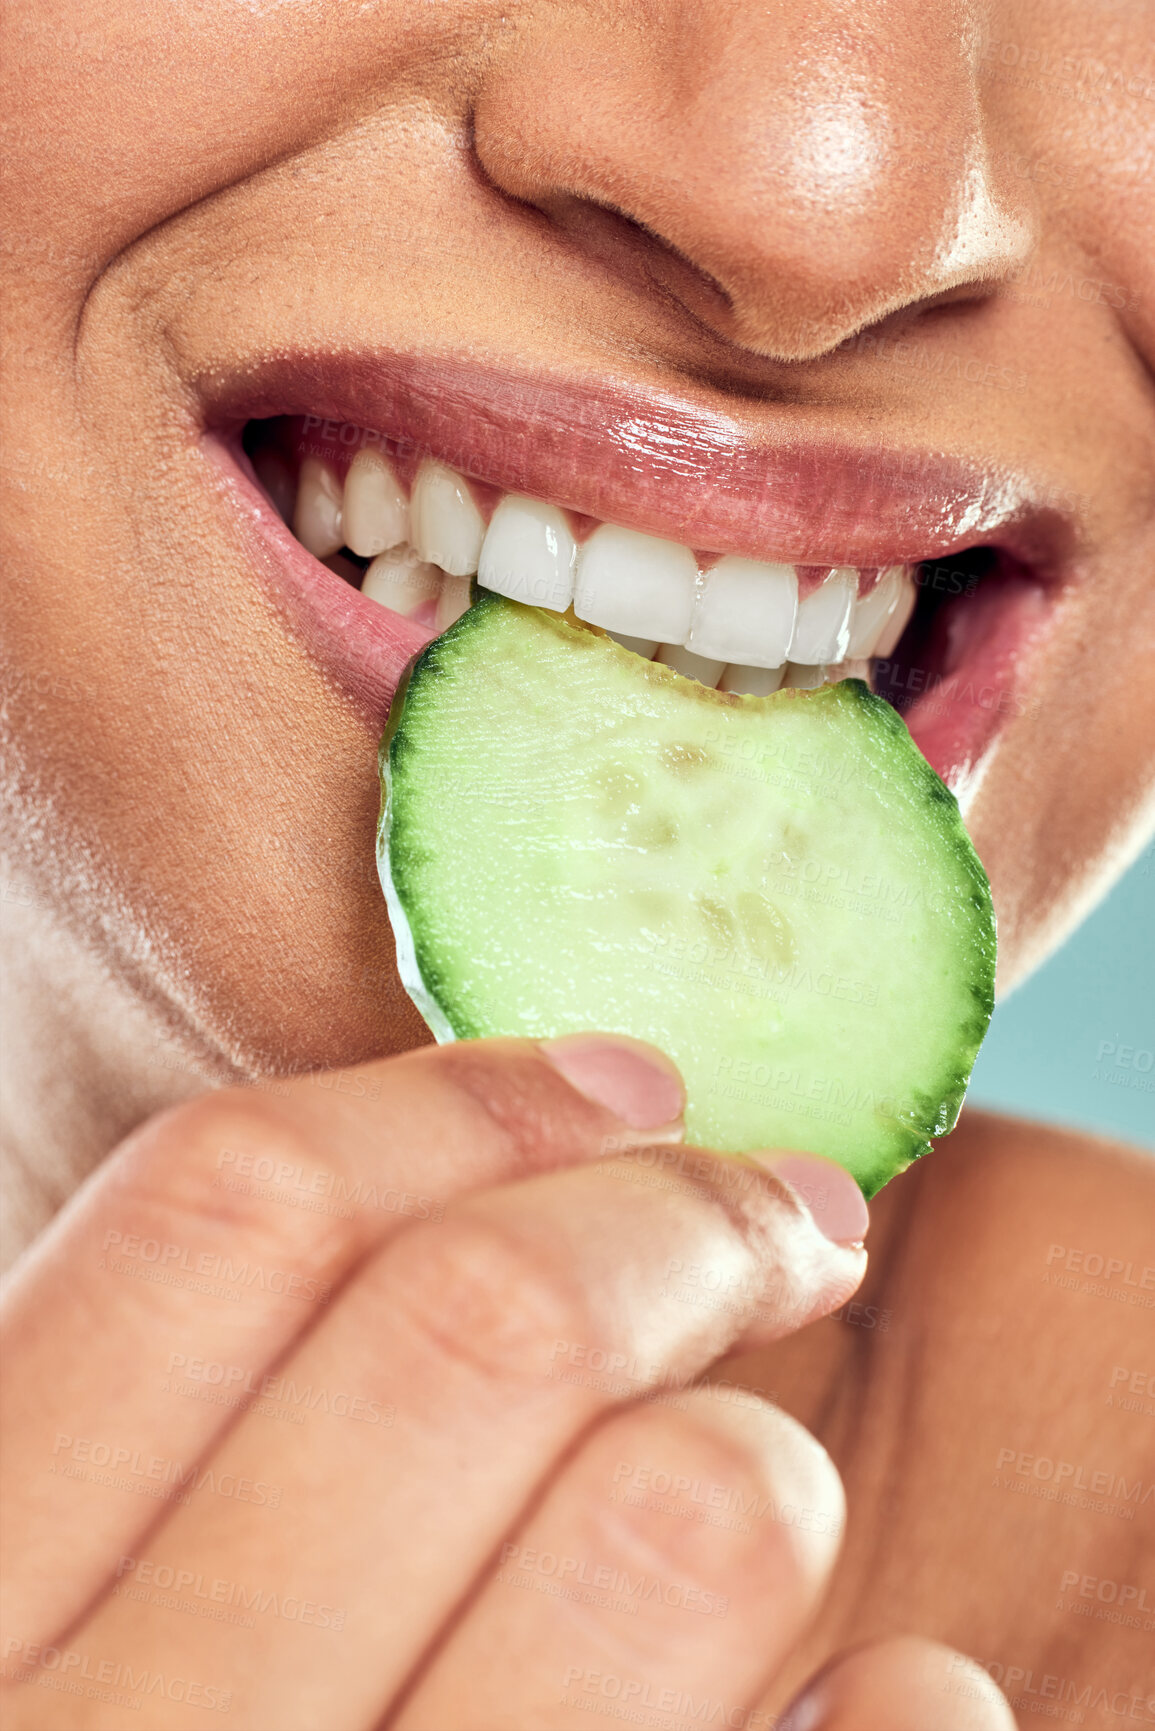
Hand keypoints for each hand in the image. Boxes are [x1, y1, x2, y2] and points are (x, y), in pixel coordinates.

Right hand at [0, 1036, 1011, 1728]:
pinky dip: (907, 1722)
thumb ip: (174, 1481)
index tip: (620, 1078)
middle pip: (477, 1321)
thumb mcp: (52, 1647)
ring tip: (767, 1486)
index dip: (449, 1100)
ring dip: (769, 1456)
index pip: (217, 1213)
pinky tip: (899, 1703)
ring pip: (674, 1524)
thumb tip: (456, 1223)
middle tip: (786, 1212)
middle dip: (683, 1216)